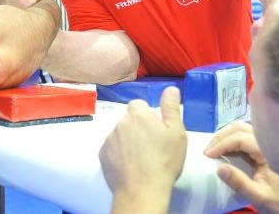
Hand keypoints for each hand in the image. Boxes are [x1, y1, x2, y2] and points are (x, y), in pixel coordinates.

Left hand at [99, 86, 186, 212]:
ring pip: (119, 134)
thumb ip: (171, 108)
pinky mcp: (102, 155)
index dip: (146, 115)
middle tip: (150, 145)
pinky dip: (118, 154)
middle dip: (137, 128)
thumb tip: (170, 88)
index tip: (154, 128)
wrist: (143, 190)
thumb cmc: (164, 161)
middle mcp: (120, 123)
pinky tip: (129, 165)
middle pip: (128, 120)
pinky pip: (111, 148)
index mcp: (139, 115)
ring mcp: (109, 139)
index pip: (138, 105)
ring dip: (127, 140)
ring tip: (140, 158)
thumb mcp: (177, 133)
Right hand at [204, 122, 278, 213]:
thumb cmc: (277, 201)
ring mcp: (264, 143)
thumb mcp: (257, 196)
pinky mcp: (261, 148)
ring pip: (241, 129)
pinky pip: (243, 136)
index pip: (240, 138)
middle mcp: (267, 142)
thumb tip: (219, 168)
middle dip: (221, 137)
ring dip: (225, 136)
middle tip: (208, 152)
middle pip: (240, 128)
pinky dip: (230, 140)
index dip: (222, 144)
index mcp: (268, 151)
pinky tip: (222, 150)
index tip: (208, 155)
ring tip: (213, 150)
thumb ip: (239, 182)